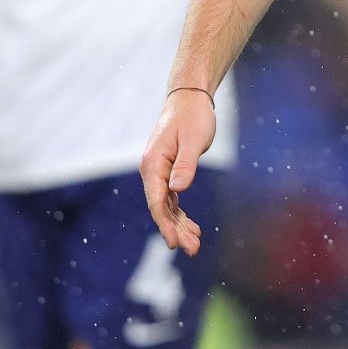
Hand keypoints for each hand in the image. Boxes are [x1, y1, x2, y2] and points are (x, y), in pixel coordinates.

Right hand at [140, 87, 217, 254]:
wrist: (189, 98)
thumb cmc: (193, 117)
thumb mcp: (194, 140)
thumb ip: (185, 165)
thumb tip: (176, 189)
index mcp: (153, 164)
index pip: (157, 202)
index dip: (165, 224)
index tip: (174, 243)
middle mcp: (152, 171)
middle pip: (161, 208)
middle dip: (176, 230)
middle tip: (193, 249)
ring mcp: (158, 173)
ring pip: (167, 206)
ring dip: (179, 225)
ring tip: (195, 245)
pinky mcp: (168, 172)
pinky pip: (171, 199)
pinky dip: (180, 214)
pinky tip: (192, 227)